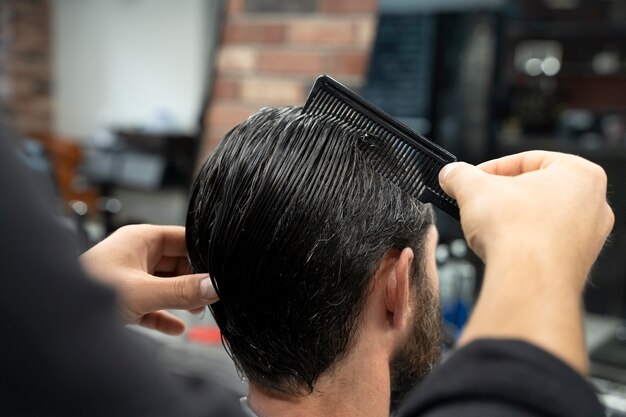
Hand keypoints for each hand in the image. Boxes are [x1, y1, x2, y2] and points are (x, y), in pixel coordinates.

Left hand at [81, 225, 217, 334]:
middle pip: (178, 263)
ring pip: (166, 284)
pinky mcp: (125, 300)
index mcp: (141, 239)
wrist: (53, 316)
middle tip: (212, 296)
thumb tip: (216, 286)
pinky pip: (153, 305)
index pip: (183, 238)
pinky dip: (165, 315)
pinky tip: (178, 328)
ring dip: (181, 299)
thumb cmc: (88, 291)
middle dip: (194, 280)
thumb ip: (182, 291)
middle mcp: (137, 254)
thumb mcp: (143, 292)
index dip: (203, 252)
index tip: (223, 269)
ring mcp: (130, 277)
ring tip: (198, 313)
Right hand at [440, 151, 613, 290]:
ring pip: (540, 217)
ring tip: (487, 227)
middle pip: (535, 189)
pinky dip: (522, 243)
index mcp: (580, 174)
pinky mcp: (576, 264)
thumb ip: (459, 175)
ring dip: (511, 219)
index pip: (527, 160)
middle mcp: (594, 204)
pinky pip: (543, 244)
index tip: (473, 178)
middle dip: (502, 195)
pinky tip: (502, 248)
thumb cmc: (518, 232)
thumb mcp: (473, 188)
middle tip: (477, 201)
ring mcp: (588, 237)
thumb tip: (451, 174)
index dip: (491, 168)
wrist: (528, 282)